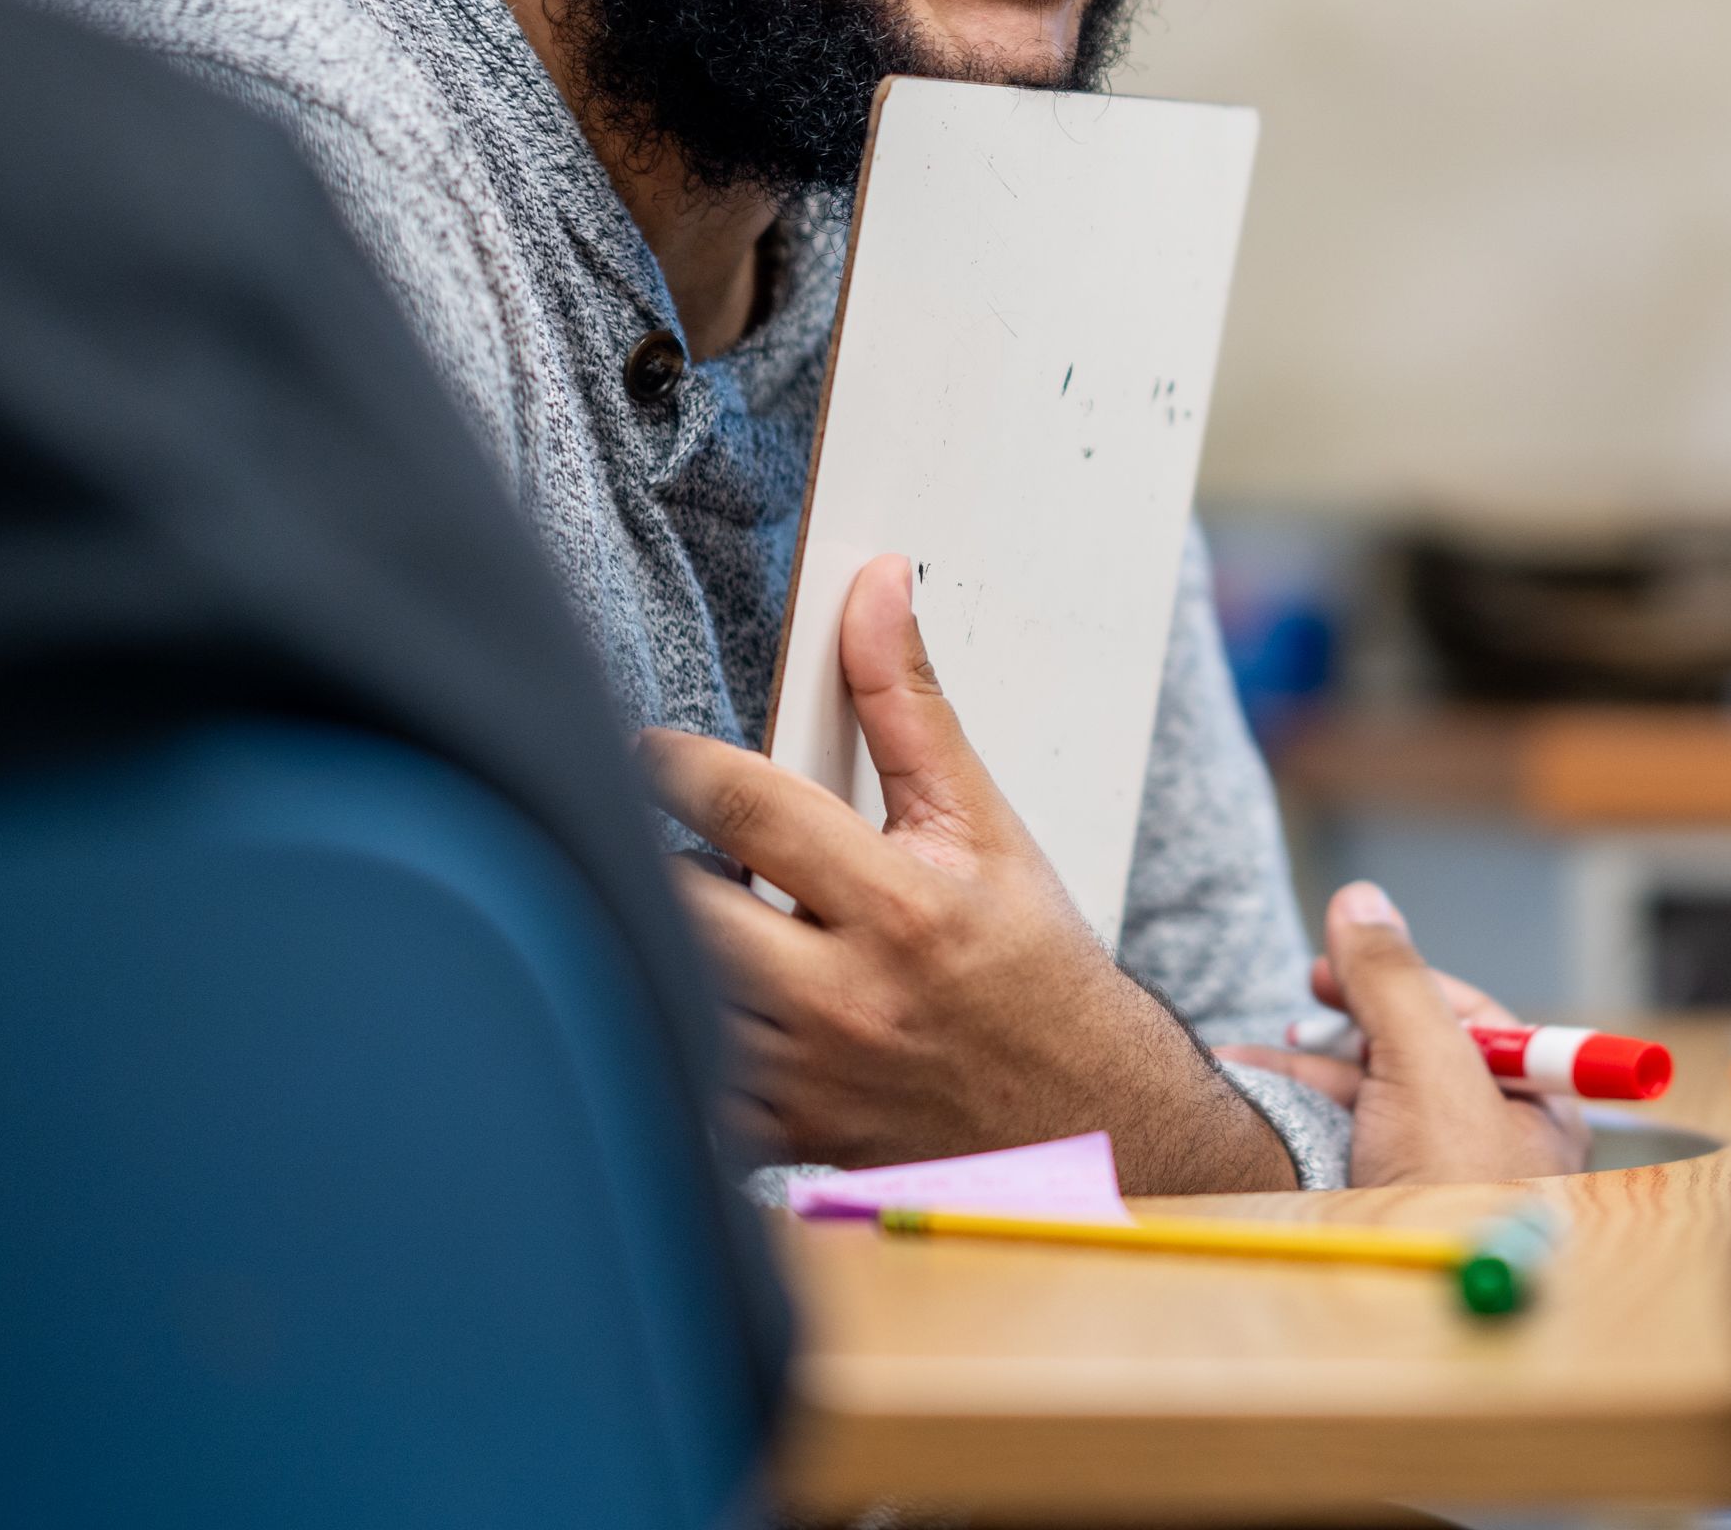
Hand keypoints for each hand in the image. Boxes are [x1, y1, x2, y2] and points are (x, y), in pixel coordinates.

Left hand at [646, 554, 1289, 1188]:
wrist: (1082, 1112)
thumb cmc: (1029, 962)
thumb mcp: (982, 824)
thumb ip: (909, 707)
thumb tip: (876, 593)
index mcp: (900, 908)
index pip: (746, 808)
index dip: (677, 763)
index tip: (648, 749)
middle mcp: (846, 999)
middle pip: (679, 906)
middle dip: (657, 859)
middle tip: (659, 839)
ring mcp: (806, 1080)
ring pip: (666, 992)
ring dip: (661, 943)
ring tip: (690, 917)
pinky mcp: (781, 1138)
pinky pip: (681, 1081)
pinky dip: (673, 1032)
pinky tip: (699, 1001)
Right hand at [1217, 883, 1587, 1185]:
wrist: (1415, 1326)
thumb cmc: (1453, 1199)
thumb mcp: (1428, 1065)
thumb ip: (1396, 980)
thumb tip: (1364, 901)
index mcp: (1533, 1107)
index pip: (1468, 1017)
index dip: (1401, 982)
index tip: (1337, 966)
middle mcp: (1491, 1146)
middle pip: (1412, 1059)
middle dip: (1342, 1032)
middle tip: (1298, 1013)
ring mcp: (1437, 1186)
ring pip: (1367, 1107)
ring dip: (1303, 1077)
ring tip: (1244, 1064)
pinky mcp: (1388, 1217)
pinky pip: (1342, 1153)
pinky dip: (1294, 1124)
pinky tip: (1250, 1107)